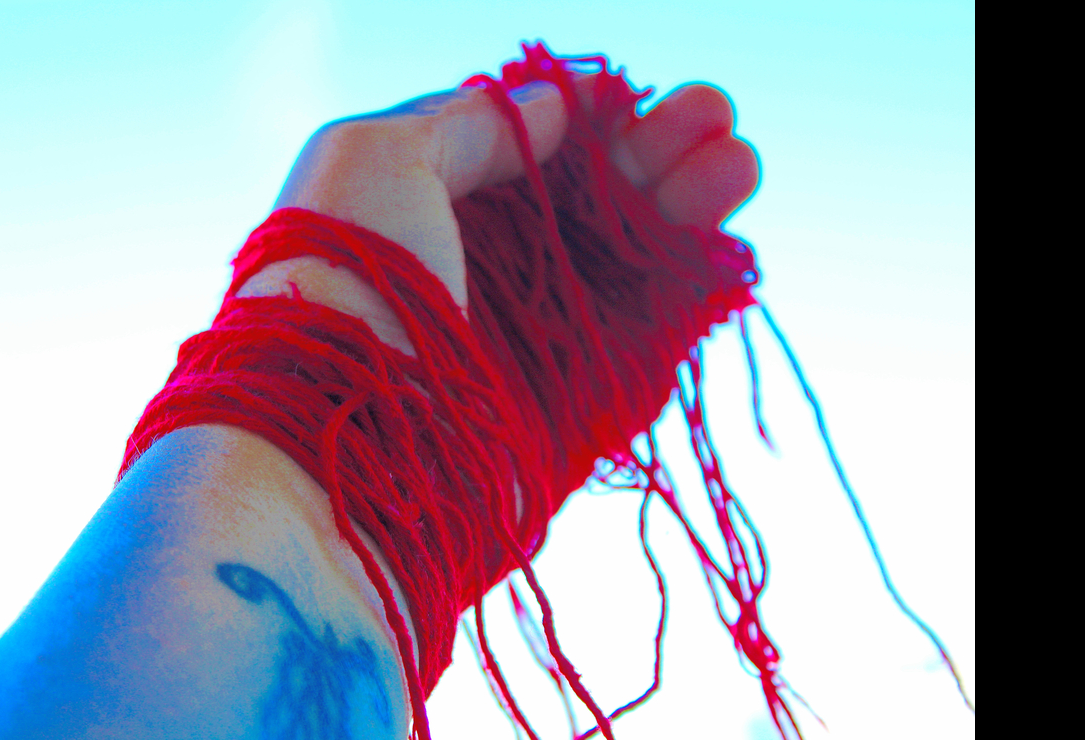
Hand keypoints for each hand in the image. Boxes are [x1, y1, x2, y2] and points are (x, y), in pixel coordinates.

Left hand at [236, 74, 759, 355]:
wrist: (350, 446)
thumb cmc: (346, 288)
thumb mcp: (376, 159)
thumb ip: (469, 123)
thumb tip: (551, 105)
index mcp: (433, 204)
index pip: (529, 146)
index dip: (585, 113)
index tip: (627, 92)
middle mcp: (493, 267)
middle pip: (598, 193)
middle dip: (658, 145)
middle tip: (713, 112)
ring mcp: (546, 334)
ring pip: (641, 254)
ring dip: (695, 200)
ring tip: (738, 158)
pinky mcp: (593, 399)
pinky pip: (661, 332)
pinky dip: (700, 284)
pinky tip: (730, 234)